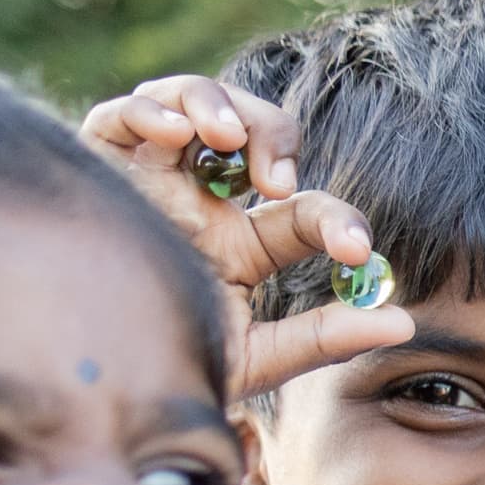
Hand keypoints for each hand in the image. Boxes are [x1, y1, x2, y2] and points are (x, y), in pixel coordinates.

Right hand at [76, 74, 413, 398]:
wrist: (83, 382)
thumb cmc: (164, 369)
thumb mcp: (253, 358)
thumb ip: (322, 339)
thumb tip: (402, 320)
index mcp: (240, 247)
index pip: (303, 212)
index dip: (338, 221)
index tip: (354, 250)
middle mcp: (197, 204)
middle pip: (249, 132)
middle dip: (273, 135)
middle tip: (276, 180)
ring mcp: (146, 180)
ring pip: (187, 103)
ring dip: (215, 103)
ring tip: (226, 139)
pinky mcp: (93, 171)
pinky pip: (118, 115)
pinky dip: (149, 108)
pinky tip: (171, 132)